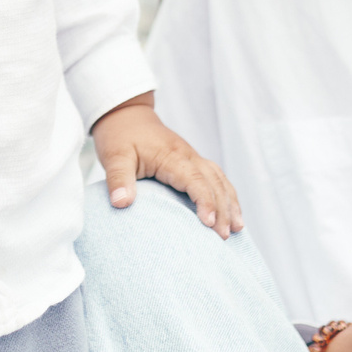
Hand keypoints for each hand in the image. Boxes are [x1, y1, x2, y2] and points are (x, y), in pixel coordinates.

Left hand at [91, 95, 243, 237]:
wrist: (126, 114)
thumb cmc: (120, 136)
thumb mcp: (114, 157)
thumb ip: (118, 179)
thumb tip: (121, 203)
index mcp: (171, 156)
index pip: (195, 179)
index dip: (205, 201)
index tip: (209, 223)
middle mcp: (187, 155)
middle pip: (214, 182)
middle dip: (223, 209)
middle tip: (224, 236)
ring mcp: (192, 156)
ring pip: (219, 179)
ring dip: (230, 203)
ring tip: (237, 228)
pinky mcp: (192, 160)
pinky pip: (216, 177)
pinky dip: (226, 194)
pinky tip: (231, 212)